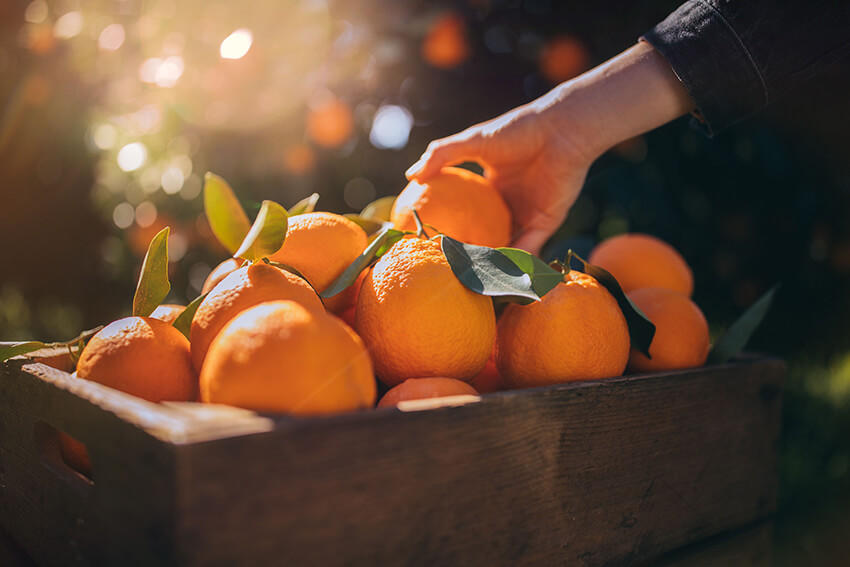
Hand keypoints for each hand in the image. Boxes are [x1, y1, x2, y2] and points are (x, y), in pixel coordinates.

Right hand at [405, 42, 694, 255]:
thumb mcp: (473, 142)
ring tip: (469, 282)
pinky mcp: (547, 224)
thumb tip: (410, 175)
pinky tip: (497, 277)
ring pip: (506, 247)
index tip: (432, 244)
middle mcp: (509, 205)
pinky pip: (528, 249)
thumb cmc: (517, 132)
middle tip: (448, 271)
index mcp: (491, 187)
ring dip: (492, 265)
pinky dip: (514, 264)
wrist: (560, 131)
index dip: (453, 228)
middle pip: (487, 236)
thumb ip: (441, 155)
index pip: (469, 214)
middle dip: (471, 254)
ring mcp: (528, 216)